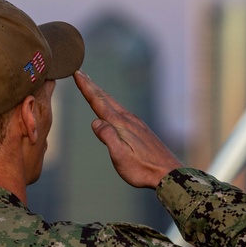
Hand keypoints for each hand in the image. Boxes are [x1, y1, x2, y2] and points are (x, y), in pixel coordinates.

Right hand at [74, 70, 181, 188]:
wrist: (168, 173)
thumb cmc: (143, 169)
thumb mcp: (120, 156)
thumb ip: (108, 137)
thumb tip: (95, 121)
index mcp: (120, 125)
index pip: (99, 102)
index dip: (86, 88)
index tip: (76, 73)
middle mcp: (128, 120)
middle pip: (106, 99)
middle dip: (92, 86)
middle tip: (81, 73)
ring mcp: (137, 124)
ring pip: (115, 104)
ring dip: (102, 94)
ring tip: (94, 87)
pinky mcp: (142, 130)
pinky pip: (122, 112)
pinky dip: (113, 105)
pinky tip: (114, 109)